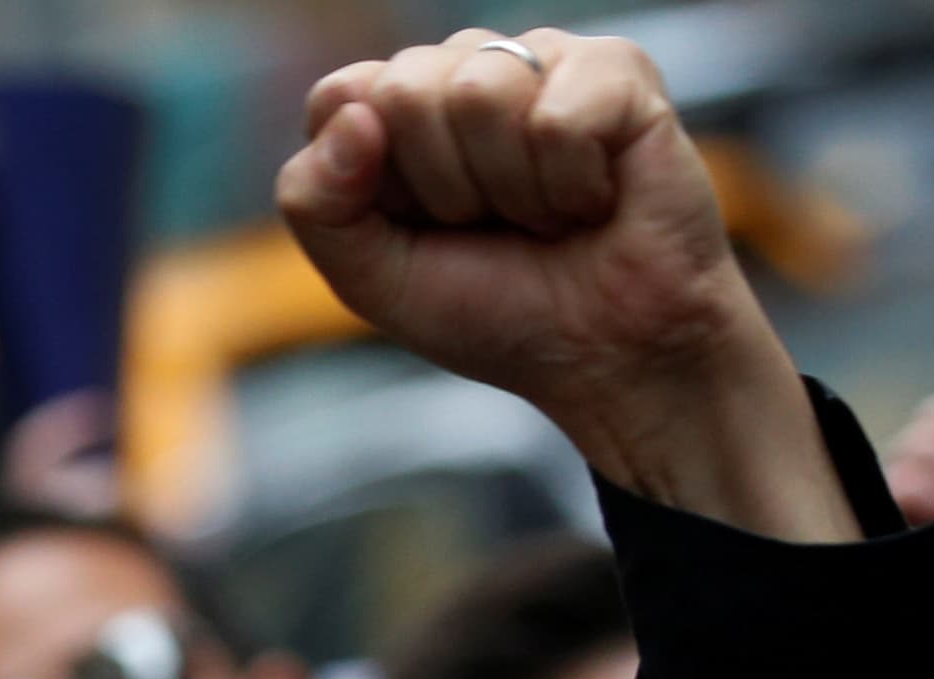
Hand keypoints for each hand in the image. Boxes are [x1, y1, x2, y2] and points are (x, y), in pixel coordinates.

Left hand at [278, 31, 849, 540]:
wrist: (614, 360)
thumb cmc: (503, 315)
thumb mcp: (377, 281)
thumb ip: (316, 204)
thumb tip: (352, 114)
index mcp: (403, 115)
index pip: (341, 96)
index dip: (373, 182)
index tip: (428, 230)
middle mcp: (469, 72)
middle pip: (405, 89)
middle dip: (447, 189)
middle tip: (500, 228)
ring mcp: (543, 62)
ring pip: (478, 92)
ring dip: (514, 191)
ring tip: (551, 217)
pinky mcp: (617, 71)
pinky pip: (557, 115)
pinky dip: (573, 186)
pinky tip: (598, 201)